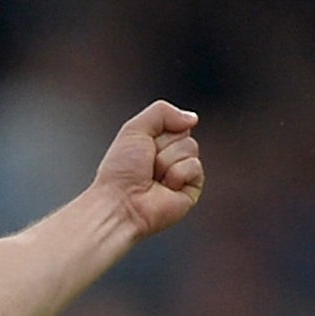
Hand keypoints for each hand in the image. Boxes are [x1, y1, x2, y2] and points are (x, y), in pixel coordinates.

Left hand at [94, 101, 203, 239]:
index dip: (159, 132)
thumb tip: (192, 118)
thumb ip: (162, 112)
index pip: (174, 124)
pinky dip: (177, 175)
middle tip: (146, 165)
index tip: (142, 147)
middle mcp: (169, 159)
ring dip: (166, 161)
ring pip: (191, 149)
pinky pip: (195, 168)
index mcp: (155, 145)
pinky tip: (164, 188)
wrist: (120, 204)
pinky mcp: (190, 190)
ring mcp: (181, 174)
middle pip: (184, 135)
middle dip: (162, 147)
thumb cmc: (120, 172)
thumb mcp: (134, 129)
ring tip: (152, 177)